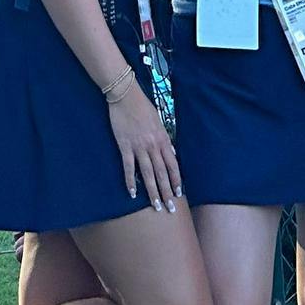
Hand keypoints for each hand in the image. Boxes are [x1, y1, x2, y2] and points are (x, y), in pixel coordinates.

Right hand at [104, 82, 180, 213]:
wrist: (126, 96)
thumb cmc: (142, 107)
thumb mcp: (158, 122)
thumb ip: (164, 139)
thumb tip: (171, 153)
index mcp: (162, 139)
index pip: (173, 165)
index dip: (176, 180)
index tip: (179, 194)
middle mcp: (153, 145)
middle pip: (162, 173)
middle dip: (167, 192)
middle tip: (170, 208)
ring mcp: (139, 147)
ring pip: (148, 174)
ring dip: (152, 192)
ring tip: (155, 206)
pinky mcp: (125, 146)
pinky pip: (129, 167)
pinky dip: (131, 181)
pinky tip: (133, 193)